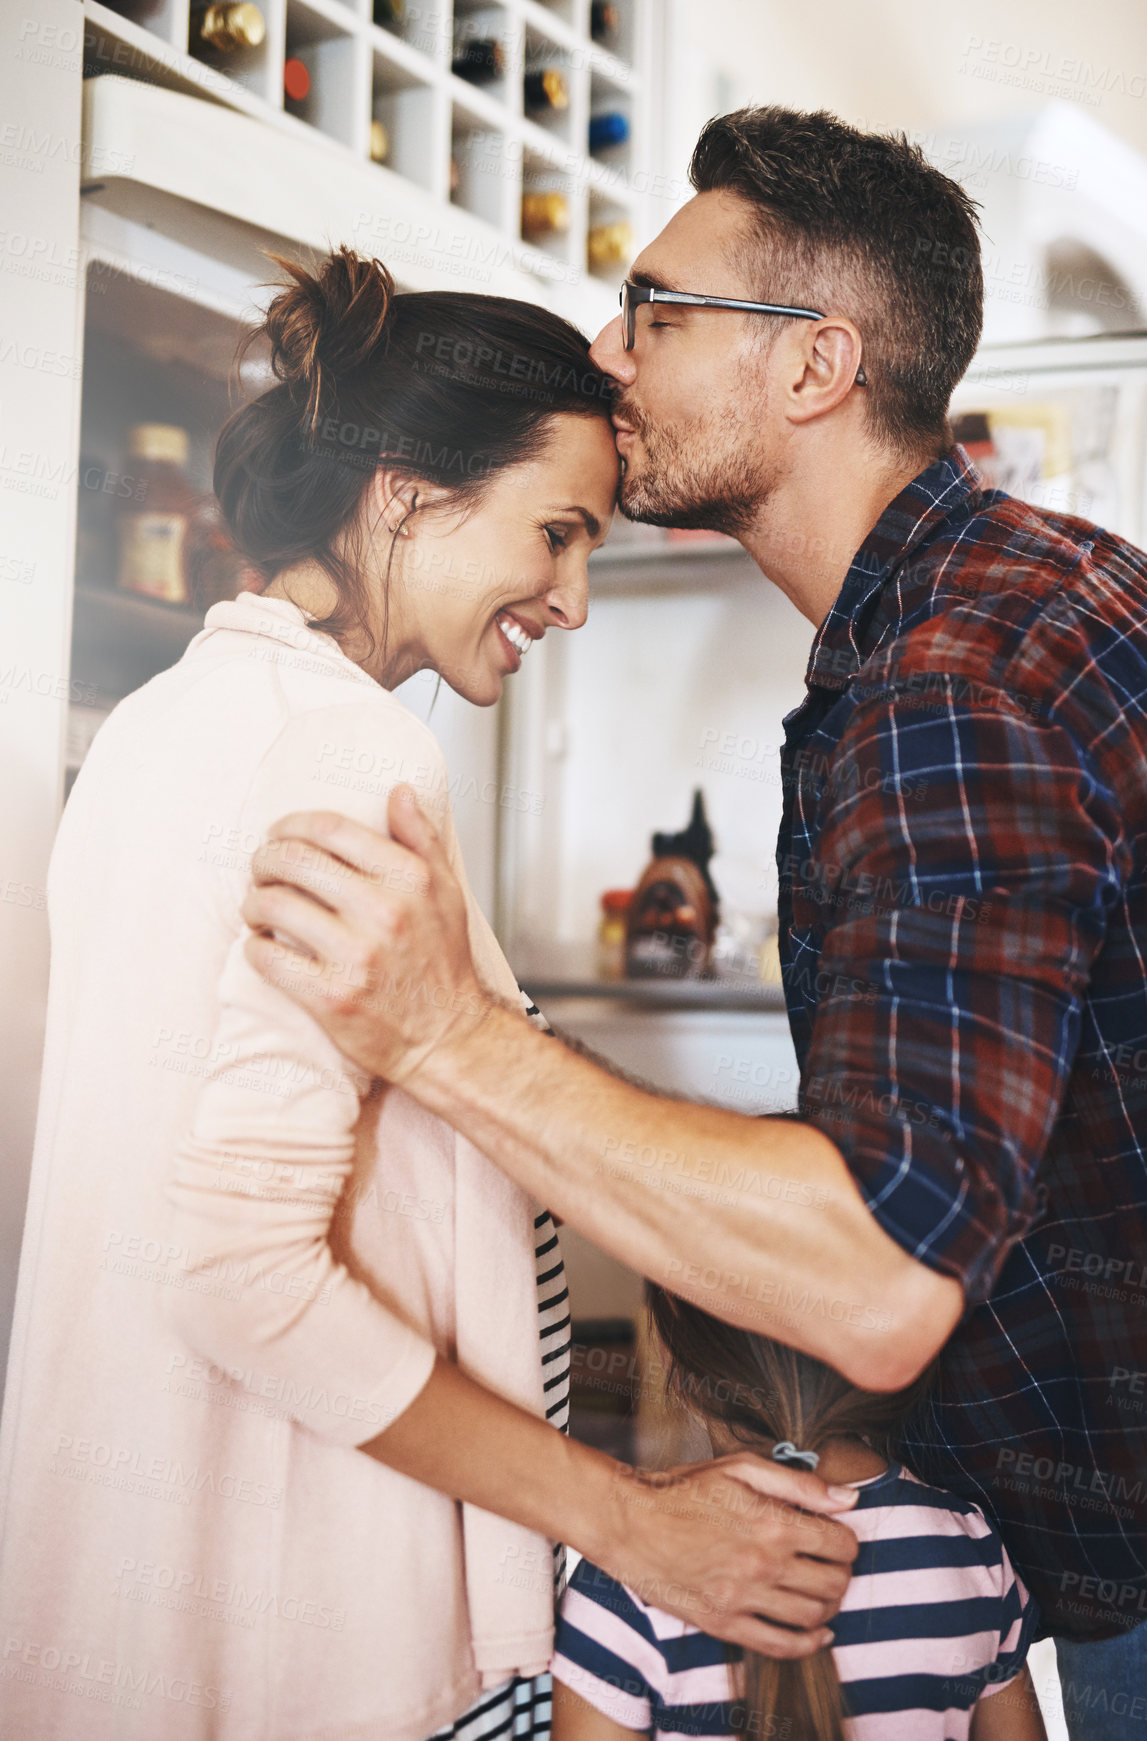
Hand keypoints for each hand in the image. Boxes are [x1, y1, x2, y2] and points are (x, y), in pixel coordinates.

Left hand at [241, 786, 492, 1085]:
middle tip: (260, 869)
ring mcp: (355, 956)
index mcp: (408, 879)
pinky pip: (268, 957)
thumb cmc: (442, 963)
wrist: (447, 1038)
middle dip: (263, 860)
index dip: (290, 825)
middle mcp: (383, 912)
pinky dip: (255, 946)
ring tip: (256, 907)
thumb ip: (421, 838)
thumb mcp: (446, 892)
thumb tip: (399, 791)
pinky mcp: (331, 997)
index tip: (279, 834)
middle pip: (293, 860)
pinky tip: (262, 946)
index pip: (329, 828)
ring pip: (272, 905)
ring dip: (252, 901)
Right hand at [592, 1452, 858, 1658]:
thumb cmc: (685, 1489)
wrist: (631, 1523)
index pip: (841, 1544)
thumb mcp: (740, 1468)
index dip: (848, 1541)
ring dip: (829, 1607)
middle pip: (834, 1583)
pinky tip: (816, 1634)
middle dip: (843, 1574)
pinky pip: (780, 1645)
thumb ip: (799, 1482)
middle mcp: (765, 1565)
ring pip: (814, 1616)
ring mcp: (745, 1598)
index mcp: (773, 1523)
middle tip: (833, 1565)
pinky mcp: (725, 1624)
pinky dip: (808, 1644)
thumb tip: (848, 1498)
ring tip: (821, 1592)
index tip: (838, 1538)